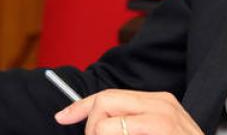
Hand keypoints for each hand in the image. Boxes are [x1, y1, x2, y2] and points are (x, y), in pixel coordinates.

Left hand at [54, 89, 202, 134]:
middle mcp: (161, 105)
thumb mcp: (156, 130)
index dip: (81, 105)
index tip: (63, 115)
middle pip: (103, 103)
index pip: (109, 96)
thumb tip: (94, 121)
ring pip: (103, 125)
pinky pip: (115, 134)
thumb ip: (130, 122)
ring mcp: (163, 120)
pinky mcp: (163, 131)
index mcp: (158, 101)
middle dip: (90, 127)